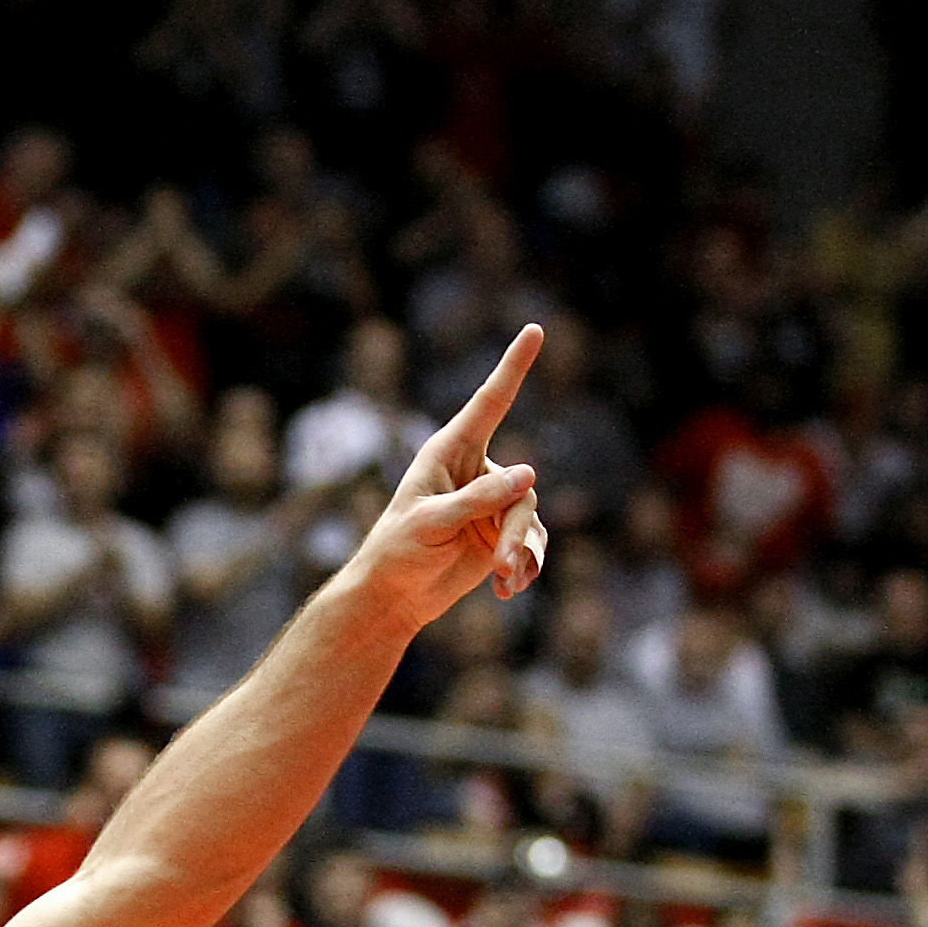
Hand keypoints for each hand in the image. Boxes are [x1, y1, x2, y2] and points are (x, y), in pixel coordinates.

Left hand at [347, 325, 545, 629]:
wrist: (393, 597)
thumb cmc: (398, 551)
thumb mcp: (432, 523)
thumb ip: (478, 499)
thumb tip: (530, 473)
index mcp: (451, 452)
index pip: (490, 402)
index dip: (513, 366)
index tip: (534, 329)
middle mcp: (476, 472)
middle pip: (522, 487)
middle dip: (513, 528)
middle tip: (498, 562)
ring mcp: (491, 503)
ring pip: (529, 519)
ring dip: (519, 552)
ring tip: (502, 580)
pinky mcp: (500, 534)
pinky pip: (531, 544)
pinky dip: (524, 567)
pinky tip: (505, 590)